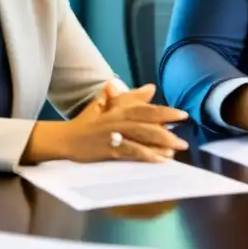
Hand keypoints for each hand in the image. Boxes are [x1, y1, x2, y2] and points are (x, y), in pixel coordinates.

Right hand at [24, 84, 188, 163]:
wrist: (64, 138)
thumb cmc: (87, 121)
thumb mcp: (107, 104)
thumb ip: (130, 96)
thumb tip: (151, 88)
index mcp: (120, 108)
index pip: (147, 109)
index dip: (165, 112)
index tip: (183, 115)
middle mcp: (119, 120)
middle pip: (148, 124)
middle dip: (167, 131)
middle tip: (183, 140)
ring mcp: (114, 135)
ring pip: (142, 137)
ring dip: (160, 145)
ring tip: (175, 151)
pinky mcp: (108, 150)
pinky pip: (131, 152)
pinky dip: (146, 155)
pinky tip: (159, 160)